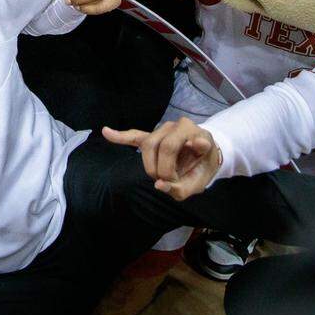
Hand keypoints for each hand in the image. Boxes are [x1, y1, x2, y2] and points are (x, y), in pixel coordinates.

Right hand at [102, 118, 221, 199]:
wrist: (209, 156)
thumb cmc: (203, 168)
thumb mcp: (200, 182)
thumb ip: (183, 188)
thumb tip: (158, 185)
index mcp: (192, 131)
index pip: (169, 147)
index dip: (169, 169)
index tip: (176, 181)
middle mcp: (175, 126)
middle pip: (154, 145)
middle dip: (158, 168)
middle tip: (168, 181)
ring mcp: (162, 130)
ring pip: (146, 145)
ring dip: (149, 165)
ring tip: (159, 175)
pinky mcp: (152, 137)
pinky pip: (134, 136)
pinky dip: (120, 136)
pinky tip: (106, 132)